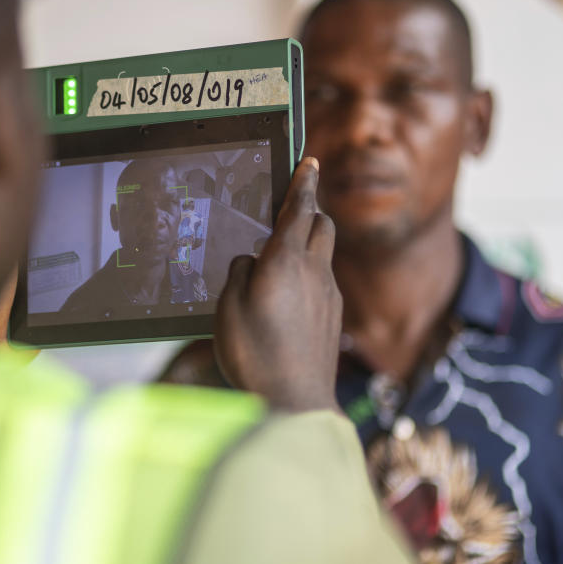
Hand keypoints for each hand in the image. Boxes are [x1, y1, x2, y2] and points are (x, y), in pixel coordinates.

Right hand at [214, 157, 342, 412]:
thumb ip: (238, 273)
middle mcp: (315, 271)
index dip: (303, 181)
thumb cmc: (255, 353)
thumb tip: (250, 262)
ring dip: (310, 243)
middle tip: (292, 208)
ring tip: (284, 257)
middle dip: (310, 210)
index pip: (299, 208)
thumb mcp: (228, 307)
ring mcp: (329, 295)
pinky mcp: (334, 317)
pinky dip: (311, 275)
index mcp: (286, 260)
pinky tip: (290, 298)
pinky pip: (325, 281)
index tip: (309, 160)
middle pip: (322, 224)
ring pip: (325, 253)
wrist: (296, 403)